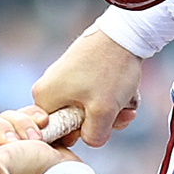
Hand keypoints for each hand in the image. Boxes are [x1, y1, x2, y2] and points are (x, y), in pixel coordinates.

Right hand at [31, 28, 142, 147]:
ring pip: (91, 111)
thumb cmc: (109, 70)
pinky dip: (114, 98)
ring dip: (114, 111)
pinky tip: (128, 91)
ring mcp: (66, 80)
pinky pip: (97, 97)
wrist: (125, 34)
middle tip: (122, 113)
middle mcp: (50, 88)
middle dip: (104, 122)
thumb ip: (94, 136)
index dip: (80, 135)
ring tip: (128, 99)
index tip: (97, 126)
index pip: (56, 133)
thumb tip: (92, 140)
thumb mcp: (103, 112)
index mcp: (45, 97)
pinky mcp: (82, 73)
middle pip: (77, 123)